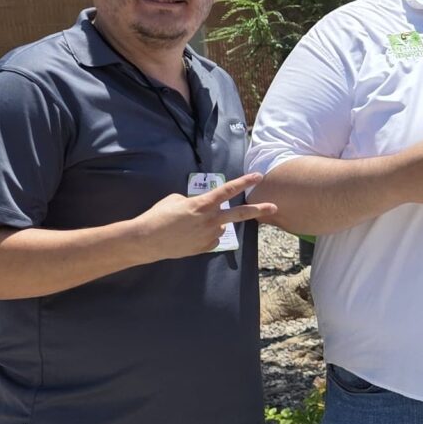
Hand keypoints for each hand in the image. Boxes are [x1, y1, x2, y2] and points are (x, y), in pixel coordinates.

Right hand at [130, 173, 275, 261]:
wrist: (147, 240)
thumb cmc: (158, 216)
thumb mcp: (176, 200)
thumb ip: (196, 202)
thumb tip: (205, 209)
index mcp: (202, 204)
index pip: (228, 190)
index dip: (244, 182)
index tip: (259, 176)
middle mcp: (210, 220)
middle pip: (240, 214)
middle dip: (259, 209)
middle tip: (274, 207)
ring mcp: (209, 236)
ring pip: (221, 226)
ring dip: (213, 223)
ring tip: (191, 225)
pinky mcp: (206, 247)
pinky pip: (213, 238)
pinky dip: (206, 235)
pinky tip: (189, 236)